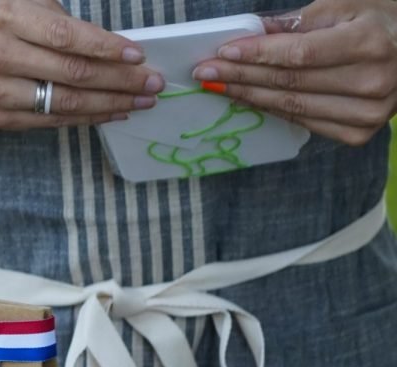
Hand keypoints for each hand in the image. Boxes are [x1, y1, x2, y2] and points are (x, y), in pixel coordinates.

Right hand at [0, 0, 165, 129]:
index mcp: (8, 18)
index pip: (66, 37)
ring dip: (108, 104)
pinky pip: (50, 121)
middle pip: (70, 74)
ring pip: (63, 103)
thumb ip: (56, 20)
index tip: (138, 56)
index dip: (105, 49)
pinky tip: (110, 113)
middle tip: (152, 84)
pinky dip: (84, 118)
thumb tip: (109, 47)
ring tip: (139, 102)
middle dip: (118, 81)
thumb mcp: (17, 3)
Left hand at [191, 0, 396, 145]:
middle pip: (290, 83)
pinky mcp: (358, 134)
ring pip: (292, 107)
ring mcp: (366, 114)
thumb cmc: (383, 19)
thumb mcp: (348, 5)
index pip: (298, 54)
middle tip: (206, 73)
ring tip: (219, 88)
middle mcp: (371, 82)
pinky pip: (304, 122)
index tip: (222, 54)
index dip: (257, 55)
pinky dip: (273, 110)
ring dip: (250, 97)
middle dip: (242, 77)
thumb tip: (252, 31)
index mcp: (369, 42)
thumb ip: (299, 22)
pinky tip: (250, 100)